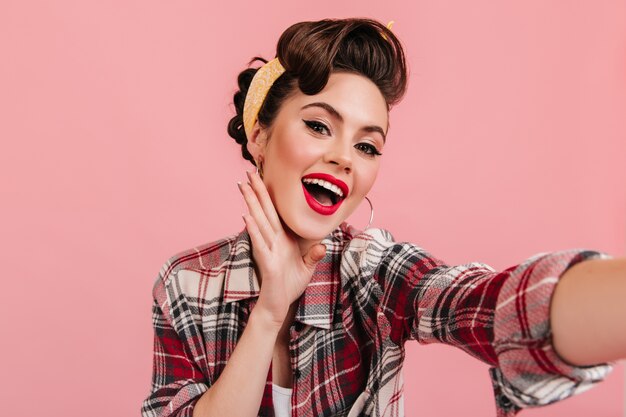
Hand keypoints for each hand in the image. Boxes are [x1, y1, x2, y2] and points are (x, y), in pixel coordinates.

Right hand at [237, 171, 326, 326]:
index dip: (269, 196)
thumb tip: (322, 245)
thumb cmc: (289, 286)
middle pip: (264, 211)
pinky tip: (247, 218)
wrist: (279, 306)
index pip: (275, 213)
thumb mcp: (306, 268)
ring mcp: (268, 250)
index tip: (263, 178)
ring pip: (258, 222)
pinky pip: (260, 244)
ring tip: (244, 187)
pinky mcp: (266, 262)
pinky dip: (253, 231)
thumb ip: (313, 255)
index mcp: (281, 239)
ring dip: (251, 204)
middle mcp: (272, 241)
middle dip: (256, 192)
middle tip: (248, 173)